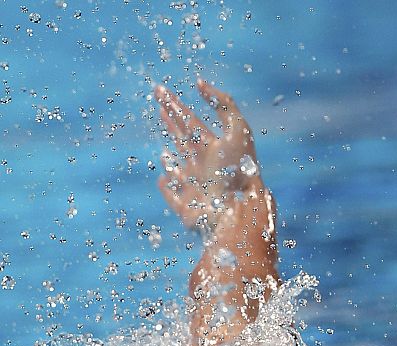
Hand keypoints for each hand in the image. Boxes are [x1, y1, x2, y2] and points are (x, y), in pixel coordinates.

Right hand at [155, 79, 261, 229]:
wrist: (237, 210)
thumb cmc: (237, 170)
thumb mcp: (238, 129)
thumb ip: (223, 103)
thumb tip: (199, 83)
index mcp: (217, 149)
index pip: (192, 123)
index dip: (177, 107)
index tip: (161, 91)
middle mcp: (206, 167)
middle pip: (186, 139)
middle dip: (172, 120)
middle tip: (158, 102)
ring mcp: (197, 188)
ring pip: (181, 166)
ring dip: (172, 152)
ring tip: (164, 144)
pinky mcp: (188, 209)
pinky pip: (175, 197)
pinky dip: (168, 188)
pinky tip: (162, 179)